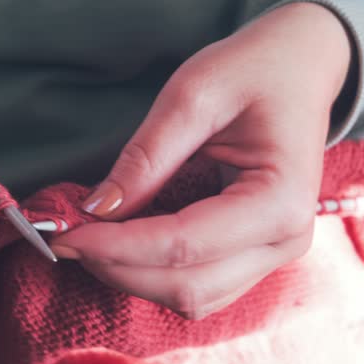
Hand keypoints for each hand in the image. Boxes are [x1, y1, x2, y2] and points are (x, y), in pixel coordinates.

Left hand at [51, 3, 351, 318]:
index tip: (65, 234)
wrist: (299, 68)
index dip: (116, 246)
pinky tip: (120, 242)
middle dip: (117, 268)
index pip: (183, 245)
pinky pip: (198, 284)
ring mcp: (272, 254)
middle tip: (65, 238)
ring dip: (131, 276)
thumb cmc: (252, 70)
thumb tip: (98, 209)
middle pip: (187, 285)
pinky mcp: (253, 254)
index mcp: (280, 201)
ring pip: (191, 296)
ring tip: (89, 238)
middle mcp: (284, 241)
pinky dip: (152, 272)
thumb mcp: (193, 95)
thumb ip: (146, 156)